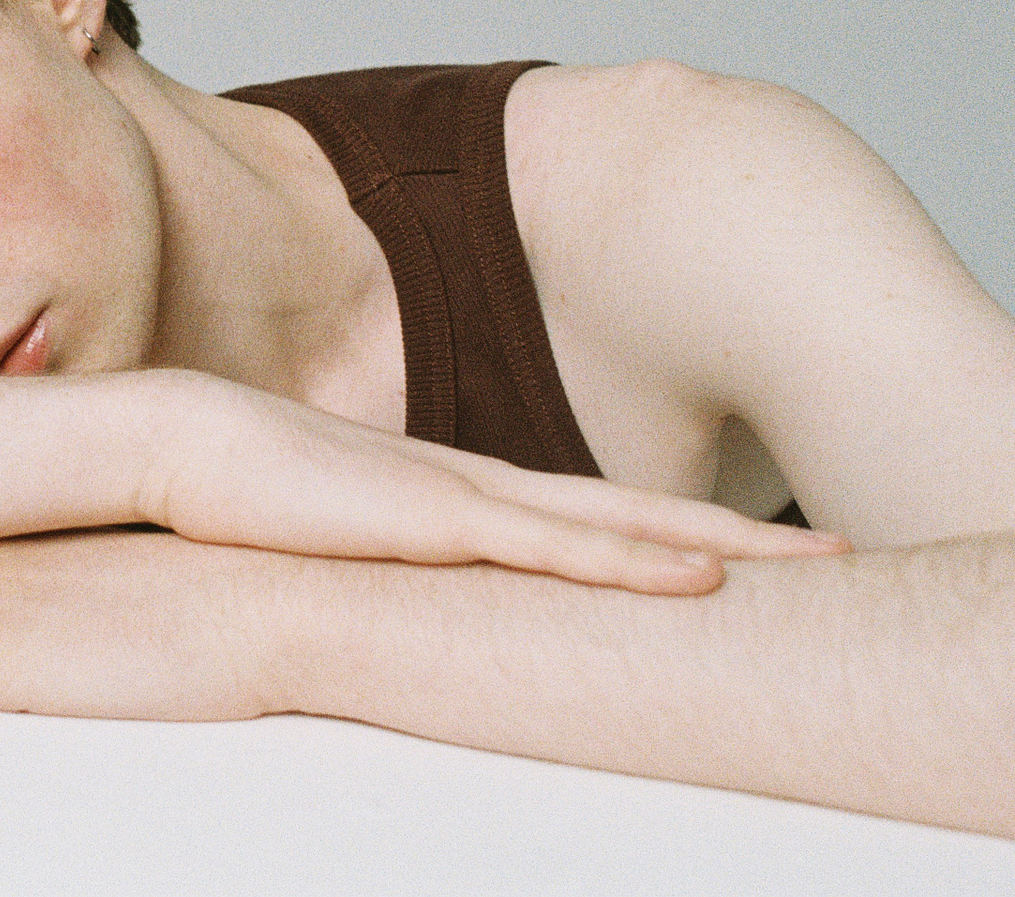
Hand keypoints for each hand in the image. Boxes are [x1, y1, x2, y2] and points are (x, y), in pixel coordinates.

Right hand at [141, 378, 844, 593]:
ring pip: (617, 525)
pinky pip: (553, 548)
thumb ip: (380, 547)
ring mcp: (465, 497)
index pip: (590, 511)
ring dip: (716, 544)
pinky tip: (697, 576)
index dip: (672, 527)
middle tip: (833, 554)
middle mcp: (483, 485)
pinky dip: (632, 560)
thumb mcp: (335, 528)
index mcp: (461, 489)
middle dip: (737, 533)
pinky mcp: (435, 520)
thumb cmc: (248, 488)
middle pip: (633, 510)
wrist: (186, 443)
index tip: (747, 548)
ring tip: (806, 563)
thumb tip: (398, 577)